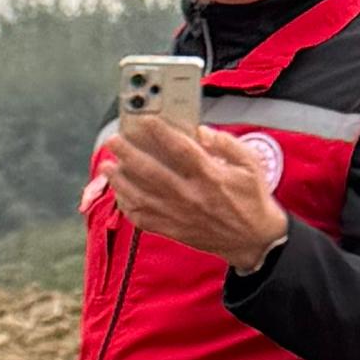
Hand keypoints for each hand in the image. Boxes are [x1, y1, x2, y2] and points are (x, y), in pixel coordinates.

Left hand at [107, 112, 285, 266]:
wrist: (252, 239)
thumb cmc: (251, 197)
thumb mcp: (250, 164)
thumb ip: (226, 144)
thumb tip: (201, 131)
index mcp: (211, 176)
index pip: (180, 150)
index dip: (160, 133)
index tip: (144, 120)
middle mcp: (191, 196)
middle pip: (152, 173)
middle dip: (129, 155)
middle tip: (113, 141)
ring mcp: (179, 215)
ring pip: (141, 197)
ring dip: (120, 181)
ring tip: (107, 166)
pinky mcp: (173, 230)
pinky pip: (143, 220)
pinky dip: (127, 207)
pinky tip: (119, 193)